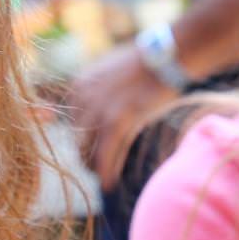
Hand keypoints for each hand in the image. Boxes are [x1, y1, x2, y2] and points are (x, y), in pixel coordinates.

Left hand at [65, 44, 174, 186]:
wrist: (168, 55)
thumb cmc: (146, 65)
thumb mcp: (111, 72)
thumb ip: (96, 91)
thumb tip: (93, 115)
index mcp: (78, 85)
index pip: (71, 124)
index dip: (81, 142)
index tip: (90, 153)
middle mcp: (82, 97)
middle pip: (76, 140)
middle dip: (86, 157)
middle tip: (97, 171)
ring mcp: (97, 110)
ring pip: (87, 151)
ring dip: (95, 169)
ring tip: (105, 180)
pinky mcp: (115, 122)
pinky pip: (104, 156)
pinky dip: (105, 173)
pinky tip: (109, 184)